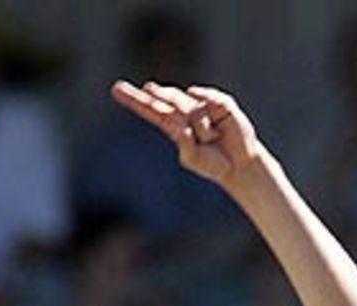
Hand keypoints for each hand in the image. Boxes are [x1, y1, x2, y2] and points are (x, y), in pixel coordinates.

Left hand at [111, 81, 260, 189]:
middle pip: (165, 98)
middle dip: (157, 93)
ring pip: (192, 108)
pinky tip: (217, 122)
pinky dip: (211, 111)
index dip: (134, 100)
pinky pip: (208, 98)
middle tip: (149, 89)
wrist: (239, 163)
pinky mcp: (218, 101)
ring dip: (201, 127)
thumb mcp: (193, 159)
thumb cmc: (213, 164)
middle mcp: (184, 112)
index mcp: (173, 126)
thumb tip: (179, 120)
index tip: (116, 90)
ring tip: (212, 139)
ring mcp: (201, 104)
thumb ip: (183, 143)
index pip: (150, 111)